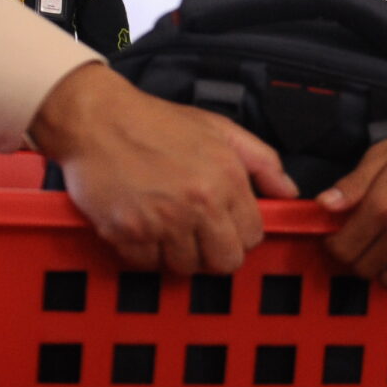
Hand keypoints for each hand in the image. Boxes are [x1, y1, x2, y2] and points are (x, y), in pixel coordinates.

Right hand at [29, 64, 297, 272]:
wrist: (96, 119)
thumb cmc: (157, 122)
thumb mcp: (219, 129)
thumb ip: (262, 161)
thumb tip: (289, 192)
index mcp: (226, 179)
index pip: (253, 236)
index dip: (240, 233)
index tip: (224, 224)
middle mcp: (197, 204)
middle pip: (224, 262)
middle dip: (214, 253)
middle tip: (197, 234)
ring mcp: (161, 222)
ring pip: (185, 267)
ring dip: (177, 253)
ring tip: (165, 224)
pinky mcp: (127, 233)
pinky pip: (147, 265)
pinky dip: (144, 252)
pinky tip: (141, 226)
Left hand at [319, 112, 386, 288]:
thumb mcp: (385, 153)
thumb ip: (353, 184)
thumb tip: (324, 205)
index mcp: (382, 206)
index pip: (343, 249)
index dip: (334, 245)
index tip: (338, 236)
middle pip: (363, 269)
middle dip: (355, 257)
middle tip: (361, 240)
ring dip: (382, 267)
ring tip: (386, 246)